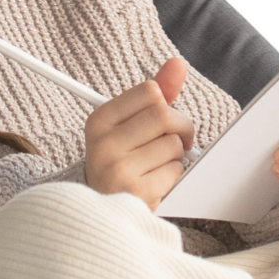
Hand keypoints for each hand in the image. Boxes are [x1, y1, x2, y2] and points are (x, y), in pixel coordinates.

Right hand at [86, 56, 196, 209]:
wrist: (103, 215)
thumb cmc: (122, 164)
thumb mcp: (129, 126)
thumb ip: (155, 95)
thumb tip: (178, 63)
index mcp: (99, 121)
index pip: (149, 91)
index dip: (165, 104)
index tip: (162, 120)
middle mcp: (103, 144)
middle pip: (164, 115)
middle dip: (179, 129)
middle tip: (175, 142)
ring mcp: (118, 170)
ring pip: (173, 145)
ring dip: (175, 157)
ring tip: (158, 166)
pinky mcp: (137, 193)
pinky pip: (175, 171)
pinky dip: (174, 177)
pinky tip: (157, 184)